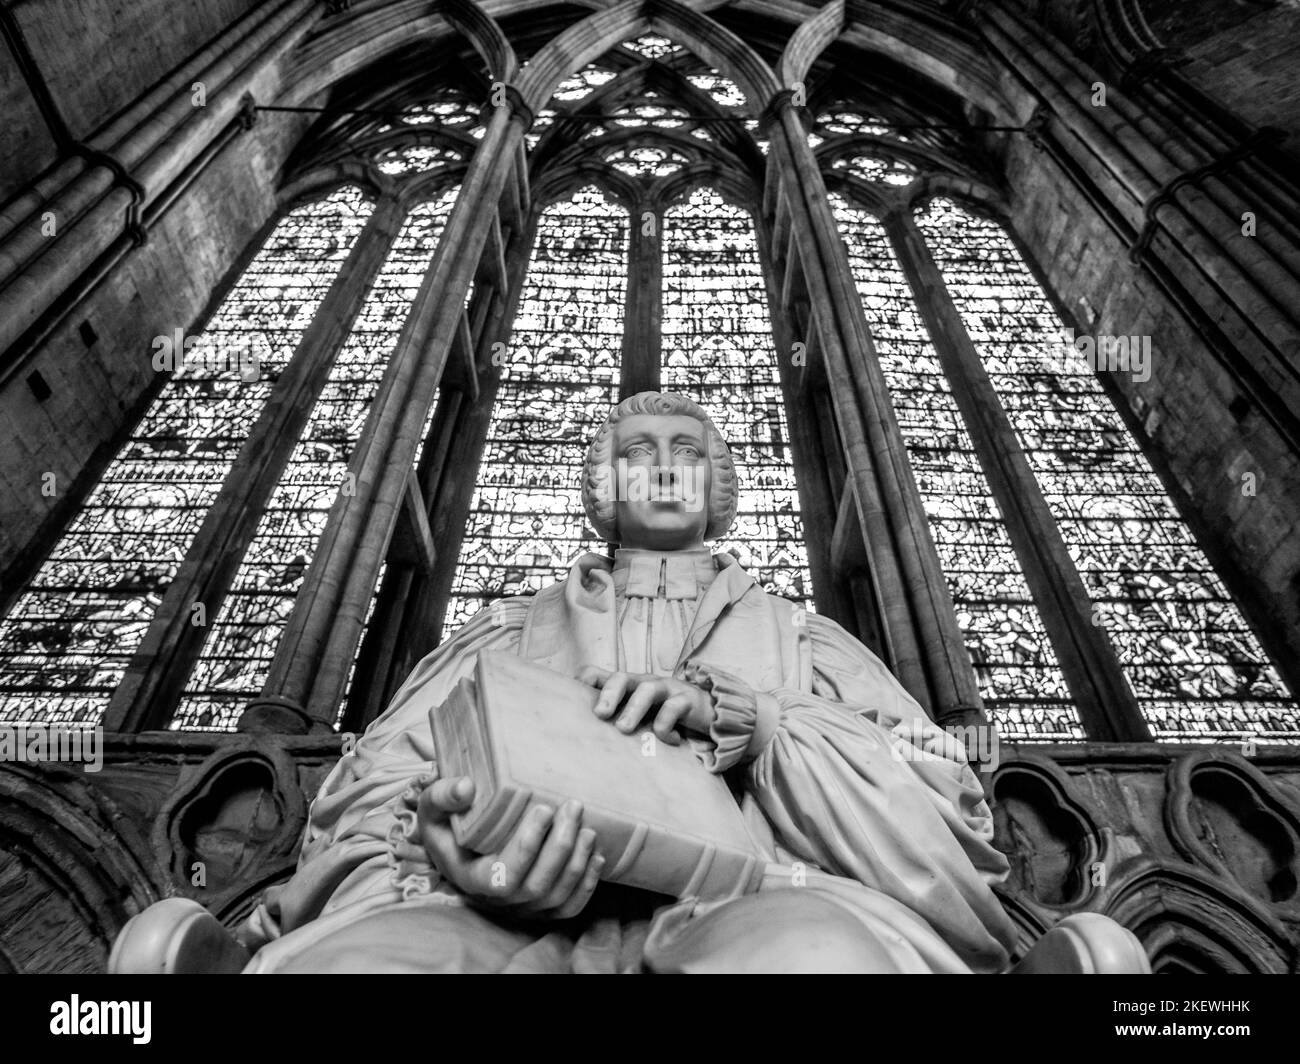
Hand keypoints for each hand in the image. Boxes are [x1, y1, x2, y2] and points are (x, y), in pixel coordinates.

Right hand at [412, 777, 603, 919]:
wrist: (456, 845)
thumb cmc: (447, 823)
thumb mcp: (432, 807)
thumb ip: (442, 795)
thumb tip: (466, 787)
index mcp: (470, 878)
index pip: (503, 875)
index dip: (527, 847)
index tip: (544, 809)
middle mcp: (496, 900)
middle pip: (536, 886)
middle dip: (561, 847)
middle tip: (573, 807)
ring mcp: (520, 908)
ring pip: (556, 897)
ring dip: (577, 863)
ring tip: (588, 828)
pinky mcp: (540, 908)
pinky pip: (568, 907)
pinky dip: (587, 885)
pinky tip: (596, 856)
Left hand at [577, 667, 716, 744]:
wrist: (712, 712)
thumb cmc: (666, 713)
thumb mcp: (640, 714)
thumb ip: (618, 718)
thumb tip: (585, 736)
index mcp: (629, 686)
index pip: (600, 674)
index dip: (585, 681)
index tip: (571, 696)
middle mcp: (645, 683)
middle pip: (622, 677)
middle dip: (609, 693)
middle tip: (600, 714)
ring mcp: (667, 689)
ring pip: (647, 690)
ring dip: (634, 708)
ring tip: (624, 729)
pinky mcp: (687, 700)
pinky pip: (674, 709)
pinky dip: (667, 728)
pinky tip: (670, 741)